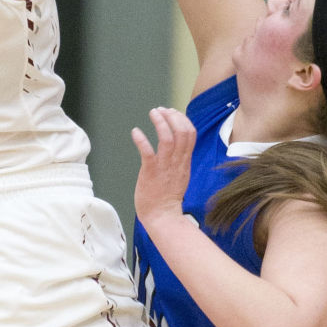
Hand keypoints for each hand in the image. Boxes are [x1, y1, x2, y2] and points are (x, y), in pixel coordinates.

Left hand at [132, 106, 195, 228]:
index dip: (182, 119)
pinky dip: (142, 140)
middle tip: (160, 110)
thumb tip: (175, 145)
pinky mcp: (151, 173)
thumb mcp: (179, 174)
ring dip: (160, 122)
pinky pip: (148, 153)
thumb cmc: (167, 197)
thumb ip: (178, 159)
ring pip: (168, 138)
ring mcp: (165, 167)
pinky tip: (136, 132)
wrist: (162, 216)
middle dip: (172, 116)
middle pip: (182, 132)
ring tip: (153, 113)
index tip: (172, 112)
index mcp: (184, 161)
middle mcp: (177, 162)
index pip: (190, 134)